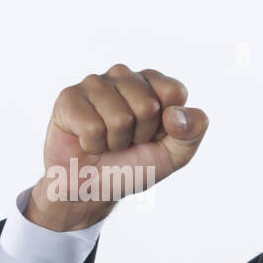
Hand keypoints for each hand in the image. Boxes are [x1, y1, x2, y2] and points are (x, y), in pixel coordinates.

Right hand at [27, 64, 208, 230]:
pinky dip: (93, 145)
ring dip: (115, 141)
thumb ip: (192, 131)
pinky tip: (87, 141)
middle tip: (128, 141)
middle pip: (147, 106)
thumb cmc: (135, 165)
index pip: (174, 91)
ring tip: (108, 141)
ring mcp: (96, 83)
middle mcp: (125, 76)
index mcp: (154, 85)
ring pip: (120, 118)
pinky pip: (92, 127)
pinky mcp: (69, 97)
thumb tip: (176, 114)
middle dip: (140, 135)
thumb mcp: (175, 154)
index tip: (155, 134)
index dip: (167, 124)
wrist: (94, 186)